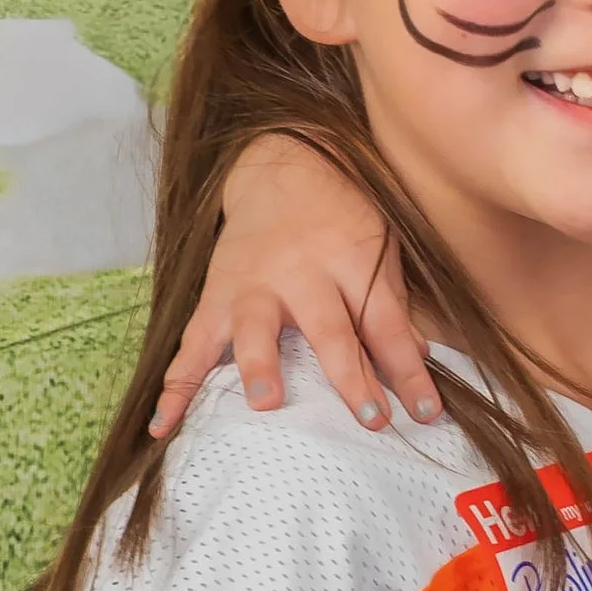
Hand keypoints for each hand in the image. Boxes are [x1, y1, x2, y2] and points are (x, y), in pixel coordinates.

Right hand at [148, 134, 444, 440]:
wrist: (279, 164)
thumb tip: (420, 360)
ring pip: (256, 328)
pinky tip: (165, 425)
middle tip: (370, 418)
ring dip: (260, 364)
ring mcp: (254, 285)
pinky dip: (177, 385)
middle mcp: (302, 273)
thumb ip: (393, 303)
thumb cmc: (341, 215)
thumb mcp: (380, 245)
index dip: (407, 368)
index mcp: (351, 260)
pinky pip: (194, 344)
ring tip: (266, 402)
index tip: (426, 412)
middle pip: (329, 328)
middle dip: (350, 375)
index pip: (385, 322)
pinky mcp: (216, 296)